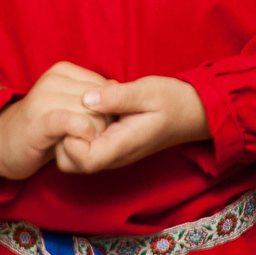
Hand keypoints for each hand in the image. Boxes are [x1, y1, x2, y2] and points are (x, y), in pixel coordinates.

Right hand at [0, 61, 112, 180]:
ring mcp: (43, 98)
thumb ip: (92, 96)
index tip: (100, 128)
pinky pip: (71, 122)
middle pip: (100, 100)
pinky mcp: (38, 121)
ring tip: (83, 144)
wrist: (1, 145)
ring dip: (94, 133)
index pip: (105, 87)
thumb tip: (118, 88)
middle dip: (104, 123)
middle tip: (93, 140)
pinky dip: (82, 133)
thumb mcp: (69, 104)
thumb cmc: (42, 128)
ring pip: (90, 112)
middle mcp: (53, 80)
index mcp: (63, 71)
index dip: (110, 111)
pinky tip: (81, 142)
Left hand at [57, 75, 207, 173]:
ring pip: (73, 156)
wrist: (193, 112)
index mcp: (121, 146)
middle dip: (62, 138)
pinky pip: (83, 146)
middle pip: (70, 163)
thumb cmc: (172, 101)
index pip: (82, 160)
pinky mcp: (110, 144)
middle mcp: (113, 156)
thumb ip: (116, 97)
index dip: (70, 139)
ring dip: (68, 133)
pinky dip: (77, 130)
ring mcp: (111, 153)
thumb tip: (86, 98)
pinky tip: (87, 108)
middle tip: (71, 108)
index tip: (76, 113)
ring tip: (79, 107)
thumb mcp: (147, 91)